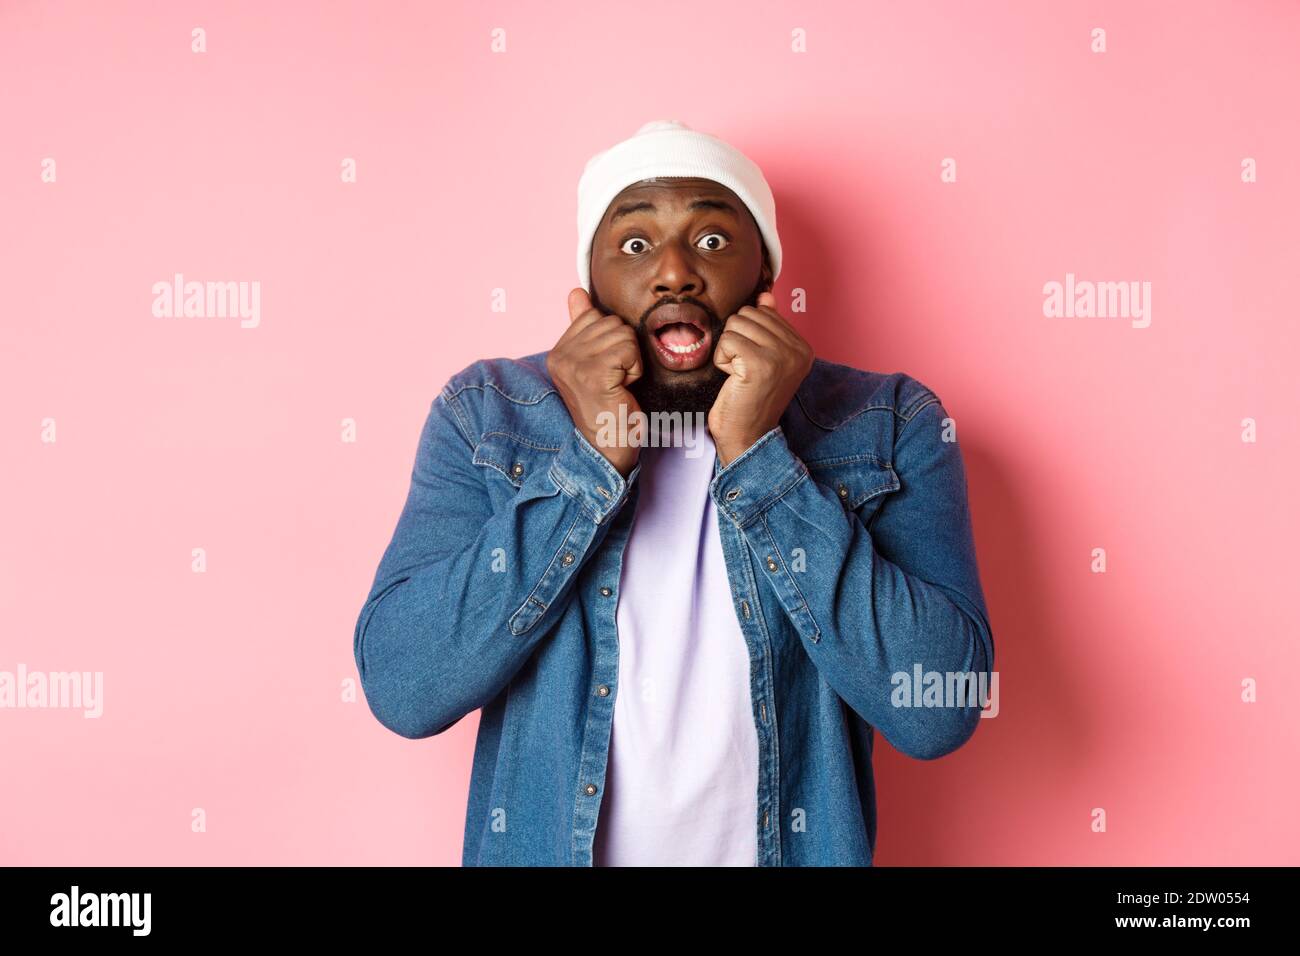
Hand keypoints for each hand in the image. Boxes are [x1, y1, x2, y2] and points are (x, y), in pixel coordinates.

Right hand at [546, 288, 642, 477]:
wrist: (609, 448)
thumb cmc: (609, 408)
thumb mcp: (594, 363)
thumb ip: (583, 327)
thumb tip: (576, 291)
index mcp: (558, 352)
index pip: (594, 316)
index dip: (612, 341)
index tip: (608, 371)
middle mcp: (560, 356)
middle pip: (611, 322)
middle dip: (624, 350)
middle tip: (616, 380)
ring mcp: (574, 365)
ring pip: (623, 333)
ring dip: (631, 360)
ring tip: (620, 385)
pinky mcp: (593, 374)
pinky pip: (629, 349)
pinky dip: (636, 369)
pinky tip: (625, 388)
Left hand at [709, 291, 813, 466]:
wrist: (747, 436)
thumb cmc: (750, 399)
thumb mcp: (764, 358)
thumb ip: (769, 326)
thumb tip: (766, 295)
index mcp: (803, 347)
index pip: (763, 311)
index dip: (748, 336)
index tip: (755, 365)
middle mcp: (798, 350)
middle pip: (748, 314)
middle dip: (736, 340)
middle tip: (744, 370)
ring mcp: (781, 356)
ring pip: (735, 324)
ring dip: (728, 350)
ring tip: (739, 374)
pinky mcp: (760, 364)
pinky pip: (727, 340)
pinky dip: (722, 359)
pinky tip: (733, 379)